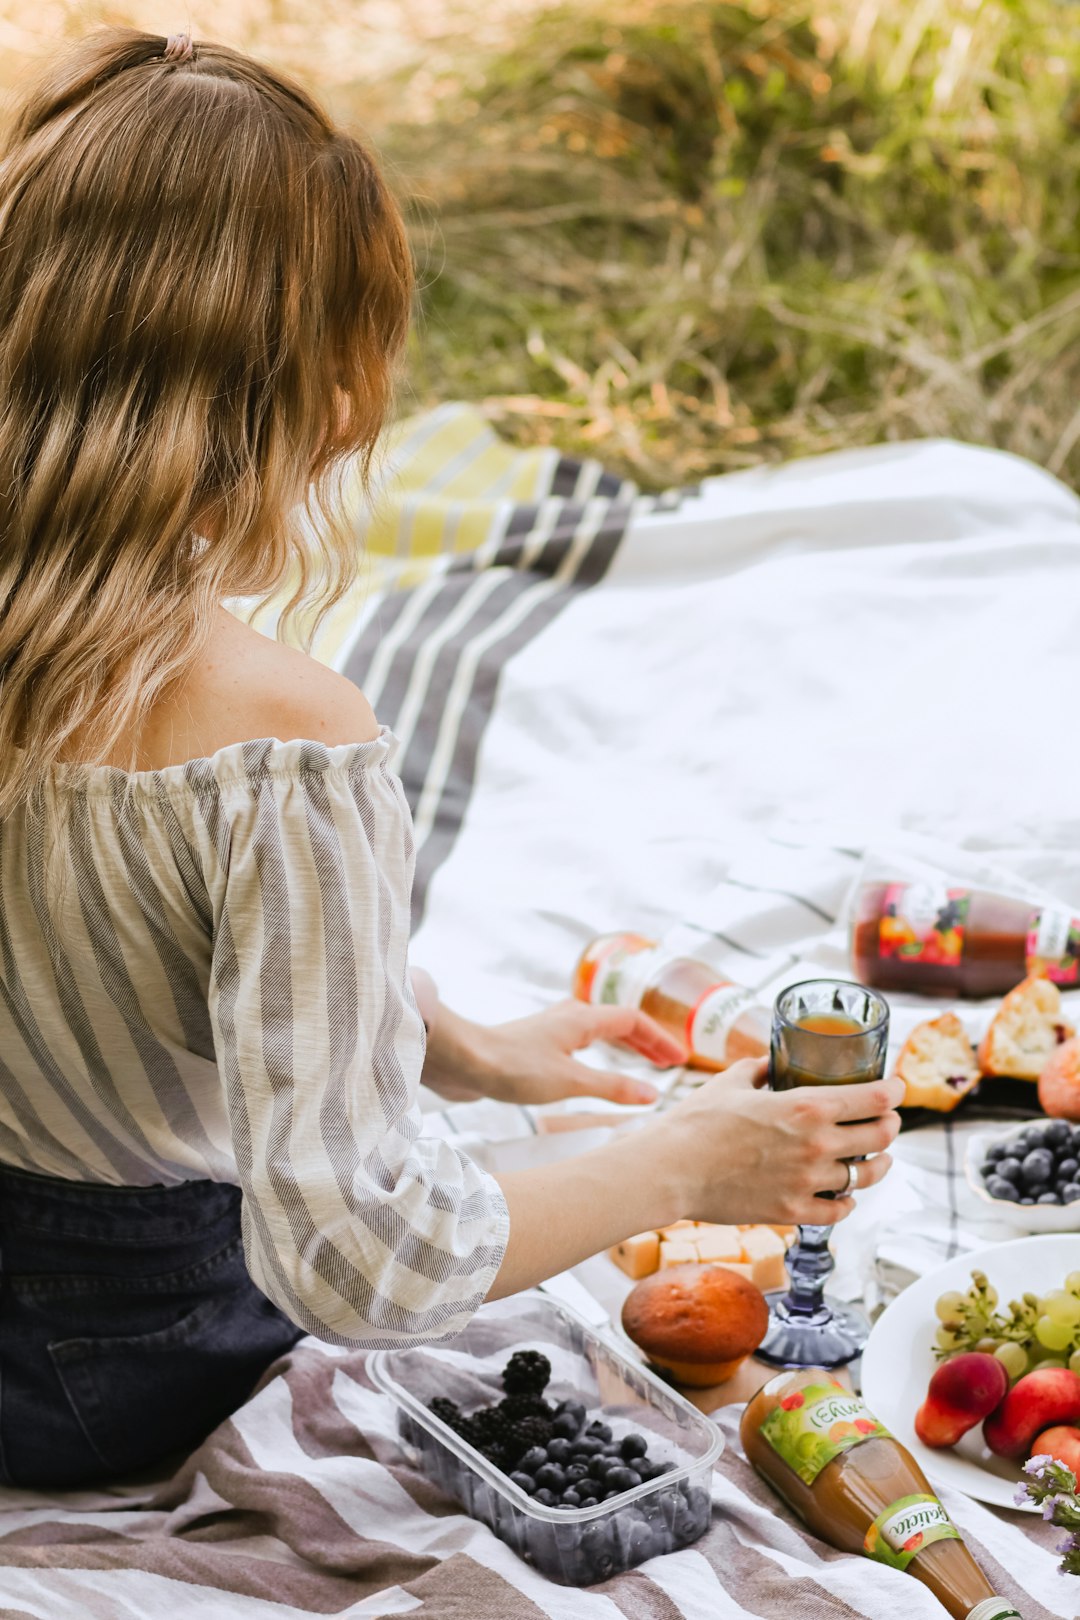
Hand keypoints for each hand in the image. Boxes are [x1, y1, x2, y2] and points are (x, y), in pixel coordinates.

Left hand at [420, 997, 685, 1107]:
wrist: (463, 1061)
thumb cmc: (513, 1067)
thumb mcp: (570, 1082)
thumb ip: (612, 1088)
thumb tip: (651, 1094)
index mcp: (582, 1018)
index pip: (632, 1021)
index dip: (658, 1039)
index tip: (679, 1059)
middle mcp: (568, 1017)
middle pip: (617, 1023)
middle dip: (644, 1042)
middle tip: (668, 1063)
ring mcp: (550, 1030)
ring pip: (597, 1032)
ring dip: (622, 1047)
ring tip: (639, 1066)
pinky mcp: (534, 1045)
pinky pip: (579, 1045)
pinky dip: (599, 1055)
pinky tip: (594, 1071)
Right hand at [652, 1058, 902, 1227]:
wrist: (671, 1170)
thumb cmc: (695, 1122)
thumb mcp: (729, 1082)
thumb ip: (757, 1069)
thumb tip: (769, 1063)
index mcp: (805, 1107)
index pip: (874, 1098)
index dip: (893, 1091)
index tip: (896, 1087)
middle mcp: (816, 1145)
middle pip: (881, 1136)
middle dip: (891, 1125)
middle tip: (888, 1119)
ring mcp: (807, 1182)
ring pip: (866, 1176)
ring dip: (878, 1164)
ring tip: (877, 1158)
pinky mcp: (792, 1212)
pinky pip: (839, 1210)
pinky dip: (847, 1201)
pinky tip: (845, 1194)